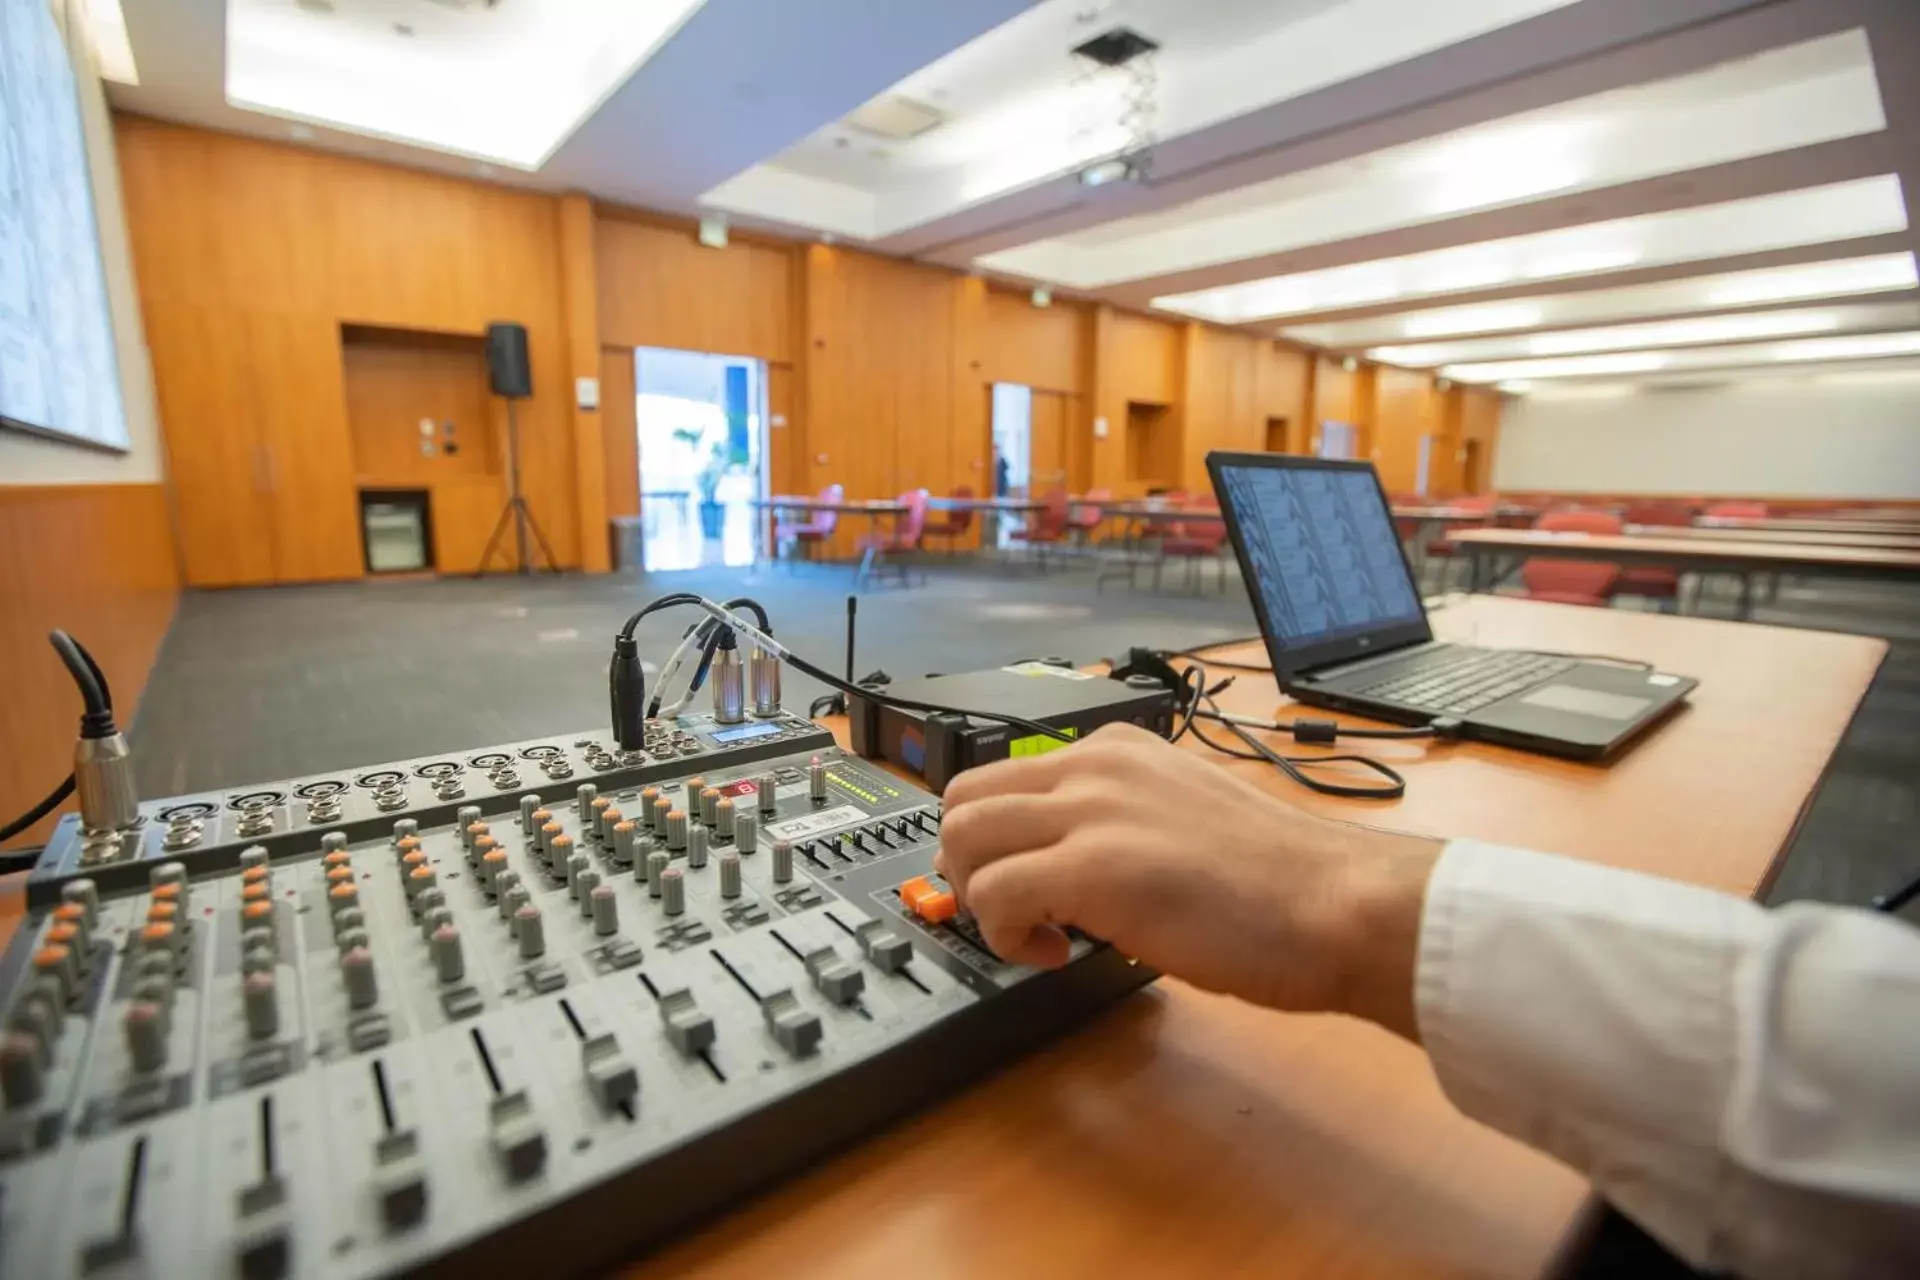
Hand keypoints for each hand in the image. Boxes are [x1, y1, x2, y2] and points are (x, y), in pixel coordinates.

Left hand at [934, 722, 1441, 1038]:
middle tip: (1007, 913)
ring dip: (979, 900)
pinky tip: (1054, 952)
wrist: (1338, 905)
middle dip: (966, 865)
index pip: (1004, 777)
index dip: (995, 841)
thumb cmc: (1282, 881)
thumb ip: (1122, 820)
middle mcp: (1096, 765)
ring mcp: (1093, 811)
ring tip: (1035, 935)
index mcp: (1116, 750)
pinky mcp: (1095, 867)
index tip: (1023, 885)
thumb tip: (1073, 864)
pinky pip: (995, 893)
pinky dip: (1004, 935)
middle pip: (963, 799)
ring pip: (964, 840)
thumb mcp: (1183, 815)